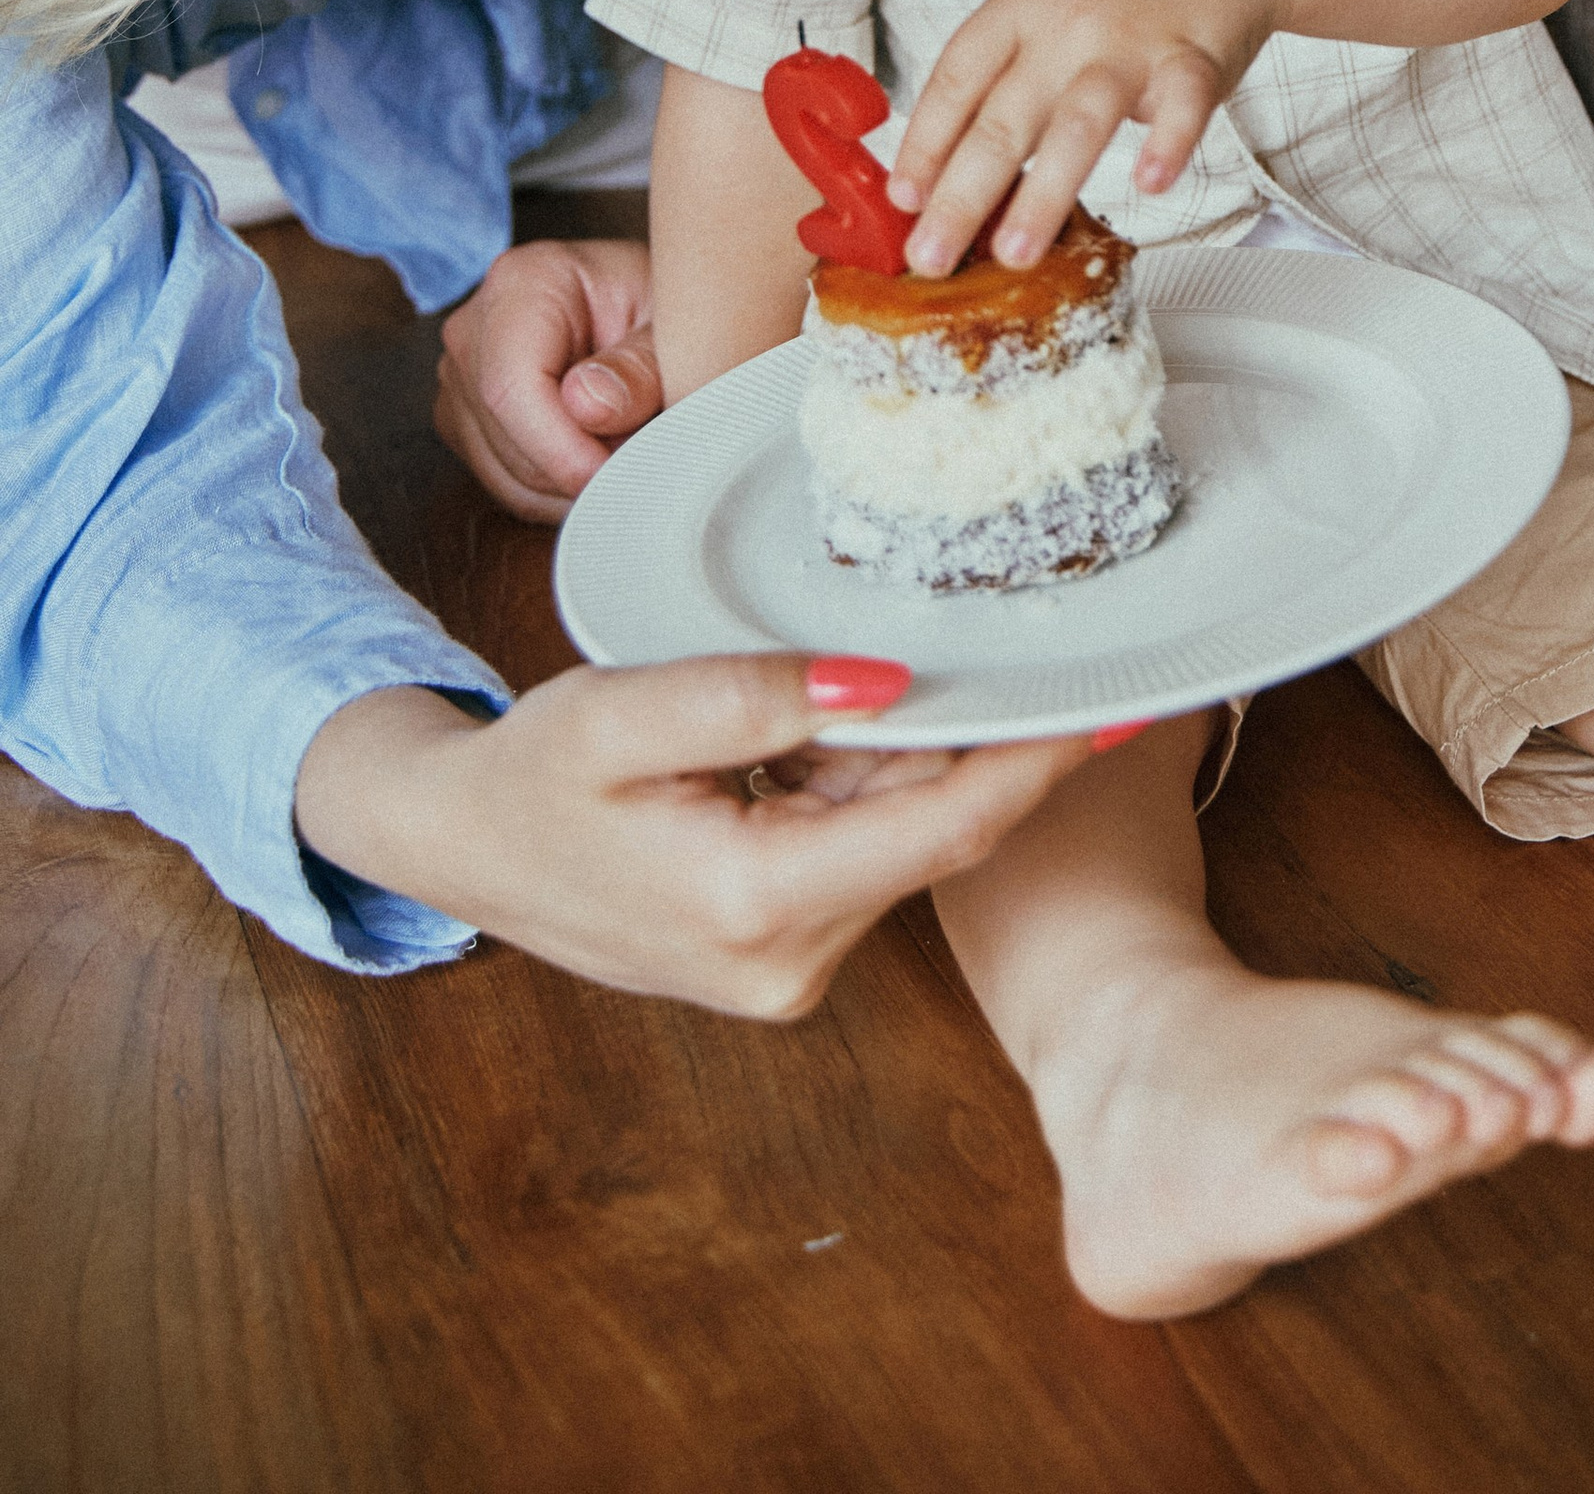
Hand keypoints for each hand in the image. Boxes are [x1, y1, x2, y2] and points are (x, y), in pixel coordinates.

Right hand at [294, 660, 1102, 1016]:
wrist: (462, 849)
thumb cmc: (534, 775)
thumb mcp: (624, 711)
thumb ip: (753, 694)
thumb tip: (887, 684)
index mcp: (759, 906)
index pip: (946, 826)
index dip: (1042, 760)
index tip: (1122, 700)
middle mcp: (792, 961)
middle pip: (935, 827)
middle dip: (985, 735)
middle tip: (1049, 635)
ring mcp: (790, 966)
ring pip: (901, 832)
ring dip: (911, 752)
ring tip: (905, 663)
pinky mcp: (786, 949)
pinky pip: (861, 846)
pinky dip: (869, 780)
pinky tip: (840, 718)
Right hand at [434, 238, 664, 521]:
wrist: (644, 304)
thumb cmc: (659, 303)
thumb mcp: (672, 324)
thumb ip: (640, 366)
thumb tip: (590, 407)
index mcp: (521, 284)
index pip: (512, 387)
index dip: (564, 448)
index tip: (618, 472)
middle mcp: (475, 330)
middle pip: (509, 440)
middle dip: (584, 466)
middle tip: (648, 451)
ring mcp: (463, 380)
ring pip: (508, 475)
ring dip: (576, 485)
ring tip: (629, 444)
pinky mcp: (470, 422)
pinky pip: (509, 487)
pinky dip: (561, 493)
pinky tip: (601, 458)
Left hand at [890, 0, 1290, 273]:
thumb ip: (1009, 62)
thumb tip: (952, 155)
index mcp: (1021, 6)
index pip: (956, 78)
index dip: (923, 142)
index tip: (901, 200)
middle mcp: (1066, 25)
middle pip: (1002, 117)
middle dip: (960, 194)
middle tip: (930, 257)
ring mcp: (1131, 41)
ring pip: (1079, 122)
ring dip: (1043, 191)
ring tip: (1015, 251)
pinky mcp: (1196, 56)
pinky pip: (1181, 104)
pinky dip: (1168, 142)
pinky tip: (1152, 181)